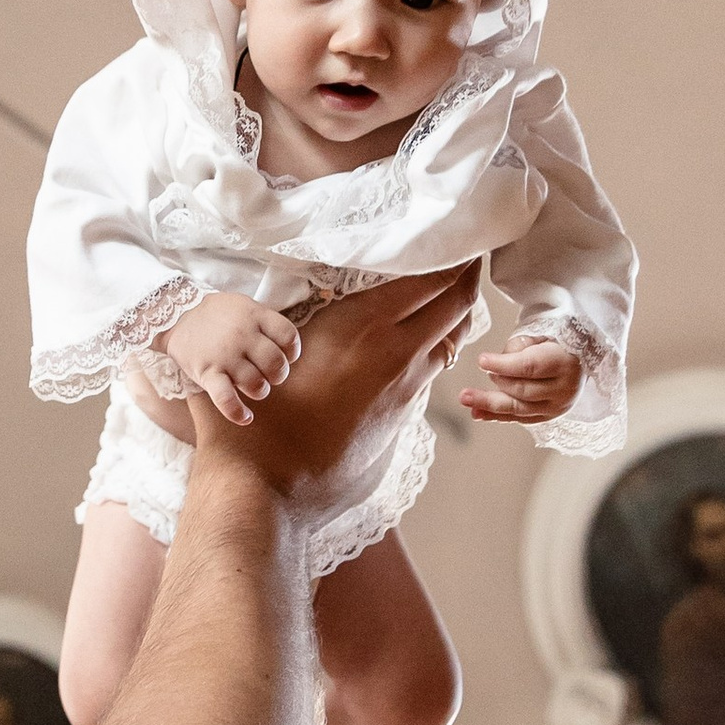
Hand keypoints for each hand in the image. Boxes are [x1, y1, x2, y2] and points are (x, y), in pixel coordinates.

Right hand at [157, 292, 300, 427]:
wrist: (176, 316)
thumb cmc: (217, 315)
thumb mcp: (244, 306)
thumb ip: (265, 322)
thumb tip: (287, 348)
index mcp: (254, 315)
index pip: (289, 336)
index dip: (293, 350)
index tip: (287, 356)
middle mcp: (242, 335)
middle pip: (276, 364)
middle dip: (278, 374)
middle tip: (270, 375)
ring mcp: (225, 356)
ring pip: (257, 384)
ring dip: (261, 390)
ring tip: (255, 388)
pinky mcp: (208, 373)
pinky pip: (226, 399)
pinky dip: (238, 413)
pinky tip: (246, 417)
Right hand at [186, 264, 481, 508]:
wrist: (264, 489)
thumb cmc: (255, 415)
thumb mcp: (269, 344)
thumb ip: (292, 313)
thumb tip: (303, 288)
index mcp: (363, 325)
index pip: (431, 278)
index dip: (453, 254)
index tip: (460, 235)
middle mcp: (394, 353)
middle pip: (456, 305)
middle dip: (467, 277)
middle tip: (470, 253)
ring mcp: (402, 390)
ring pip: (449, 341)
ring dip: (455, 314)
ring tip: (453, 292)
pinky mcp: (398, 419)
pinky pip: (430, 371)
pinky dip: (436, 347)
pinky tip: (421, 341)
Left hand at [460, 333, 581, 427]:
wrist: (579, 362)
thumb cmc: (554, 344)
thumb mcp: (541, 336)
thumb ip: (519, 348)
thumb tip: (495, 366)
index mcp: (564, 363)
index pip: (530, 366)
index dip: (503, 365)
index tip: (481, 360)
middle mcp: (563, 389)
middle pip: (522, 391)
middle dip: (493, 388)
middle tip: (466, 391)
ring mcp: (556, 407)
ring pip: (519, 408)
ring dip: (489, 405)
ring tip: (466, 399)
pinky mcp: (548, 416)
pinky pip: (519, 418)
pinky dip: (497, 416)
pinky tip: (477, 413)